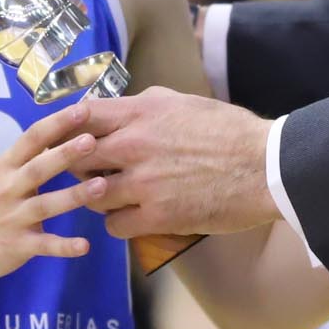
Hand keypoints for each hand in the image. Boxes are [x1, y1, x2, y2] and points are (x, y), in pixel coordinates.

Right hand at [0, 107, 107, 288]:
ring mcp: (12, 219)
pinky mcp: (17, 246)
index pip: (32, 139)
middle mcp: (7, 190)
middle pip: (38, 168)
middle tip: (92, 140)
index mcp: (5, 168)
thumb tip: (65, 135)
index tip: (82, 109)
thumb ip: (29, 160)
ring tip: (101, 186)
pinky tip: (84, 246)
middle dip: (65, 154)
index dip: (57, 123)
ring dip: (73, 196)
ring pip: (45, 205)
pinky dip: (64, 247)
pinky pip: (44, 246)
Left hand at [59, 89, 278, 239]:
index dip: (65, 128)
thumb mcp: (184, 102)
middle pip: (75, 158)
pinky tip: (130, 219)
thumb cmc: (230, 132)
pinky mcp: (157, 217)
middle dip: (75, 166)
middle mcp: (133, 146)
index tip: (63, 139)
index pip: (79, 116)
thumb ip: (146, 105)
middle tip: (86, 173)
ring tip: (111, 198)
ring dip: (96, 198)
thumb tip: (120, 109)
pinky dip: (118, 224)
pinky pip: (114, 226)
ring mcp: (143, 183)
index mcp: (140, 113)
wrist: (265, 166)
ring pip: (90, 196)